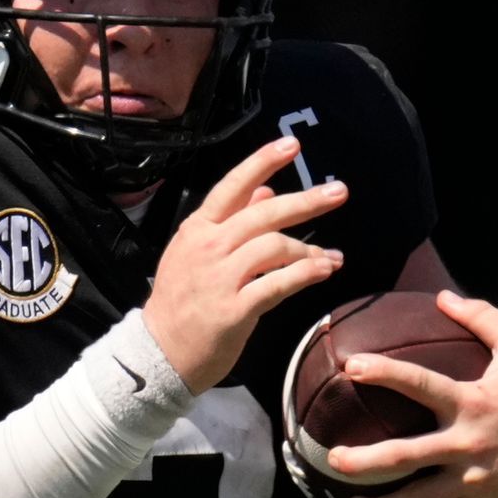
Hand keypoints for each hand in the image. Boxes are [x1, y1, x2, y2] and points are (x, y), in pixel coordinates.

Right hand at [141, 138, 347, 390]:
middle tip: (340, 192)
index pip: (232, 186)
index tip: (291, 145)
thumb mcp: (195, 253)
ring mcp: (219, 278)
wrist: (157, 353)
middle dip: (306, 201)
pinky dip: (305, 275)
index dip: (262, 161)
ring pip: (274, 247)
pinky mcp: (234, 310)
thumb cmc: (180, 302)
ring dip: (309, 250)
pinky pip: (277, 285)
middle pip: (263, 214)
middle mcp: (208, 247)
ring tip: (332, 259)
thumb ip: (231, 221)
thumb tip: (266, 191)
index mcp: (197, 229)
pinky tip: (324, 272)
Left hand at [316, 290, 497, 497]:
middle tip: (333, 459)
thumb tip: (442, 296)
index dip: (383, 373)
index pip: (419, 384)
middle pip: (404, 457)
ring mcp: (470, 479)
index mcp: (472, 402)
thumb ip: (483, 318)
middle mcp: (465, 444)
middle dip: (363, 462)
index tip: (350, 366)